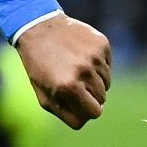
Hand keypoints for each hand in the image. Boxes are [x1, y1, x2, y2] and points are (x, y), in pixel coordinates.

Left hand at [14, 13, 110, 127]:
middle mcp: (84, 72)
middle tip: (73, 84)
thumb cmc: (39, 66)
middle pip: (101, 99)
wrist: (39, 28)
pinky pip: (108, 66)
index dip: (87, 111)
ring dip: (93, 81)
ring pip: (106, 83)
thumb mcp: (43, 94)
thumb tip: (87, 119)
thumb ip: (65, 112)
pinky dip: (98, 65)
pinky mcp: (102, 44)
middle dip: (89, 96)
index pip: (94, 113)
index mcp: (68, 87)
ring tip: (75, 68)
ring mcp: (95, 57)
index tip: (78, 104)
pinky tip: (81, 56)